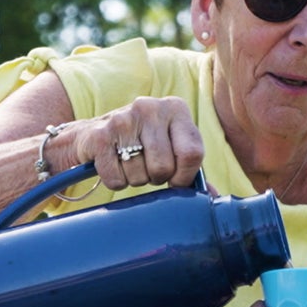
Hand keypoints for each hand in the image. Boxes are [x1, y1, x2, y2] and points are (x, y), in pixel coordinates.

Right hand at [61, 96, 206, 190]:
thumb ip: (192, 169)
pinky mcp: (99, 135)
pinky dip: (116, 181)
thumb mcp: (171, 148)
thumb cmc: (142, 145)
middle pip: (163, 167)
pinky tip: (113, 165)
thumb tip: (215, 199)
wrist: (90, 135)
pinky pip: (116, 178)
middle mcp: (150, 107)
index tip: (175, 179)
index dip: (184, 176)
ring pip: (139, 175)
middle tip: (148, 168)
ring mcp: (123, 119)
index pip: (192, 153)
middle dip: (156, 178)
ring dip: (135, 179)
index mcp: (175, 108)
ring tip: (130, 163)